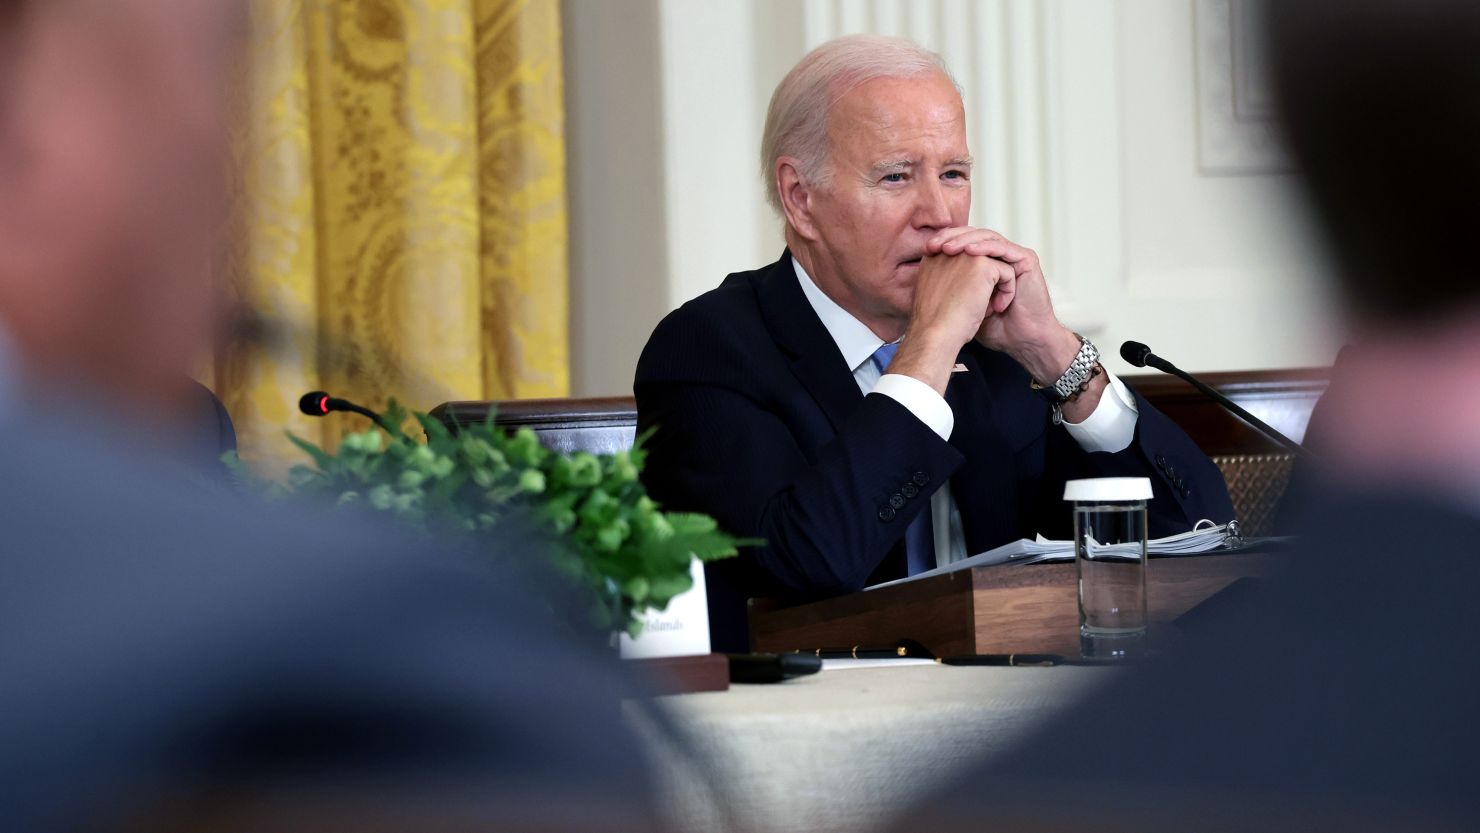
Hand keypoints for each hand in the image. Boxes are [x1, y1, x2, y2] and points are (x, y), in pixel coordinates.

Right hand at [887, 250, 1014, 394]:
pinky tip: (996, 308)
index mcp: (934, 259)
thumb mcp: (938, 296)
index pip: (963, 261)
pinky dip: (1007, 291)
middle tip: (981, 306)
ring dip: (998, 288)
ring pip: (995, 265)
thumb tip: (967, 283)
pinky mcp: (982, 264)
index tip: (967, 303)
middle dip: (986, 283)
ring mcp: (965, 255)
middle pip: (980, 260)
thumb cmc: (936, 324)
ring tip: (989, 309)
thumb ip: (947, 282)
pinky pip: (1006, 271)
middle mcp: (948, 251)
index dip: (971, 281)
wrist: (936, 335)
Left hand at [925, 227, 1074, 380]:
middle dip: (952, 237)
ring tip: (948, 248)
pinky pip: (1003, 248)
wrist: (1021, 340)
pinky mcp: (1026, 260)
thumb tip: (923, 276)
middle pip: (974, 235)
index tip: (926, 249)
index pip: (963, 243)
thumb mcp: (965, 303)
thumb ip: (952, 287)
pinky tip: (970, 252)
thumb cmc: (994, 327)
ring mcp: (1014, 256)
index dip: (945, 242)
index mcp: (986, 263)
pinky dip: (986, 249)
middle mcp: (1001, 256)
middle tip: (934, 244)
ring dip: (966, 241)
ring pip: (987, 237)